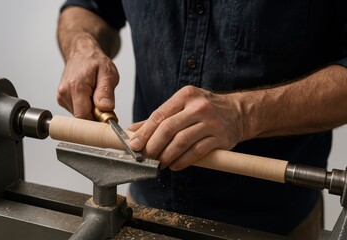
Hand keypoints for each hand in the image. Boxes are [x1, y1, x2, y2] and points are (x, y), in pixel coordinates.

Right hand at [57, 35, 118, 119]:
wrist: (82, 53)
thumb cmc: (95, 61)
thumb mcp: (108, 73)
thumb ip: (106, 91)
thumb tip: (105, 108)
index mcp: (76, 87)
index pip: (83, 116)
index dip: (96, 120)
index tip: (107, 116)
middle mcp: (65, 93)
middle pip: (81, 117)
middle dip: (95, 115)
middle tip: (103, 103)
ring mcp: (61, 96)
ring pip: (79, 116)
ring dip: (90, 111)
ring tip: (96, 95)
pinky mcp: (62, 99)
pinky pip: (76, 111)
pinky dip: (85, 107)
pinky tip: (89, 96)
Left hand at [129, 86, 244, 169]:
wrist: (238, 113)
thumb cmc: (205, 110)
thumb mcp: (182, 106)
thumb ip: (158, 118)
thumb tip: (132, 131)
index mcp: (185, 96)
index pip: (159, 115)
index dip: (144, 133)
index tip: (134, 146)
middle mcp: (198, 107)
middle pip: (169, 128)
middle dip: (153, 146)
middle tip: (146, 158)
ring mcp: (211, 122)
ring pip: (181, 142)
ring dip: (167, 156)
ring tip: (159, 163)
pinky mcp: (220, 137)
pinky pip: (196, 152)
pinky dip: (182, 161)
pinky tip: (175, 165)